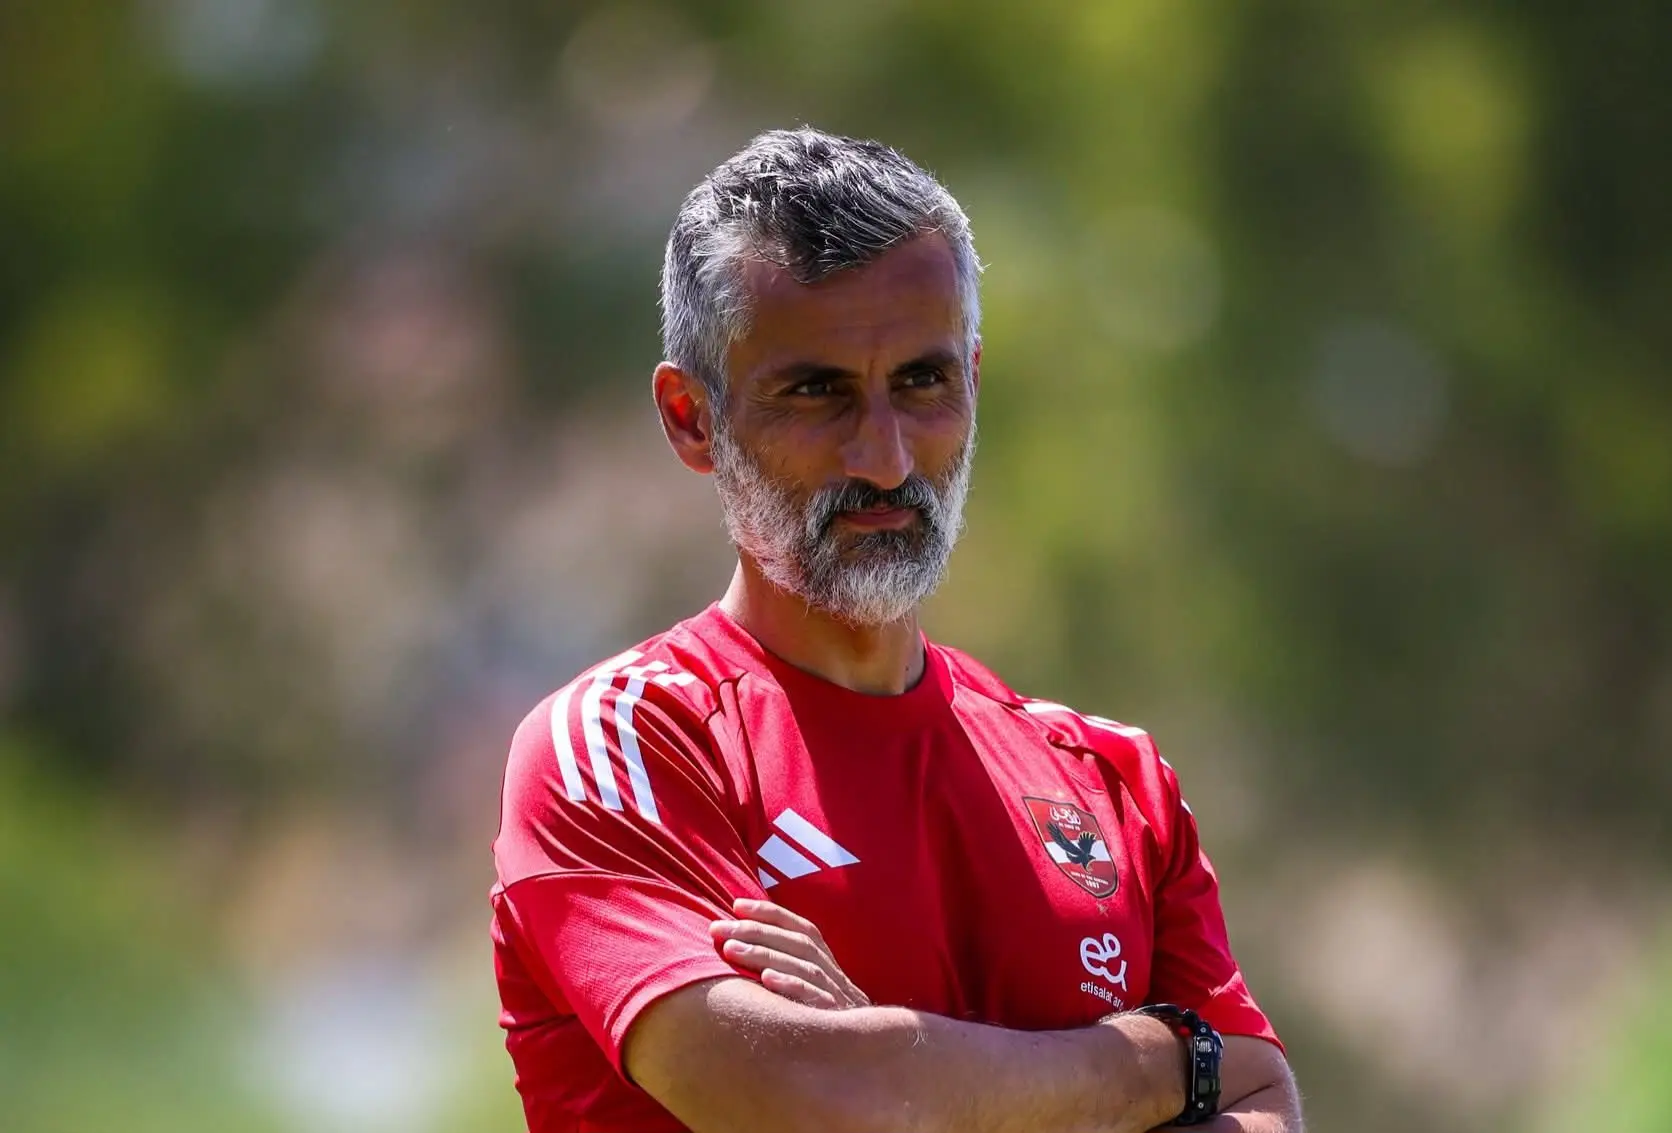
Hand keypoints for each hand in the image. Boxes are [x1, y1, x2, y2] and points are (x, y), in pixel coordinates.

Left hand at [710, 897, 870, 1009]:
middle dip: (755, 931)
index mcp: (823, 958)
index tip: (736, 904)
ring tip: (730, 949)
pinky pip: (814, 998)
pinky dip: (791, 985)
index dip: (769, 912)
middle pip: (795, 942)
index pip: (797, 926)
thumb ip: (785, 961)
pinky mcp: (834, 1018)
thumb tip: (742, 940)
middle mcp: (830, 970)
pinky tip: (766, 979)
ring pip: (801, 965)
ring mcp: (835, 993)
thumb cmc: (820, 1013)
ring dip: (764, 954)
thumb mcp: (808, 983)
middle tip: (718, 928)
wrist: (859, 1050)